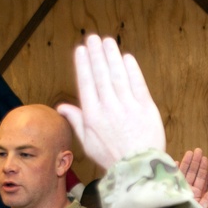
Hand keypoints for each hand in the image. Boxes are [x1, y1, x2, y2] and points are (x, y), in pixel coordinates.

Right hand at [57, 35, 164, 170]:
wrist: (138, 169)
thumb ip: (76, 121)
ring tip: (108, 42)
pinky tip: (127, 57)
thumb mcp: (88, 143)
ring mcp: (128, 107)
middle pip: (101, 75)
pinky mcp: (146, 108)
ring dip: (112, 56)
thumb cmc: (112, 157)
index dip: (83, 65)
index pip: (86, 84)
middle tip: (93, 38)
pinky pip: (138, 84)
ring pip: (118, 75)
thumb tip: (61, 107)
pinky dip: (132, 69)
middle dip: (96, 54)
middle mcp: (109, 108)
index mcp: (92, 116)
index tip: (81, 50)